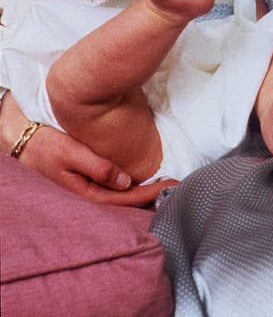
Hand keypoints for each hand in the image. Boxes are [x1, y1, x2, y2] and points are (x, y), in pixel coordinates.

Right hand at [2, 93, 174, 204]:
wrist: (25, 142)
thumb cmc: (46, 146)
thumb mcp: (71, 154)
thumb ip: (98, 167)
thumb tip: (125, 181)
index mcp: (88, 193)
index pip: (128, 198)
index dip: (152, 192)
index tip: (173, 184)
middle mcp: (91, 195)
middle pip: (129, 200)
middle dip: (154, 194)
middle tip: (179, 184)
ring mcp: (89, 189)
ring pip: (123, 194)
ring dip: (145, 190)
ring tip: (168, 182)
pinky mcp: (89, 180)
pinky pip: (115, 186)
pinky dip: (133, 183)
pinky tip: (144, 177)